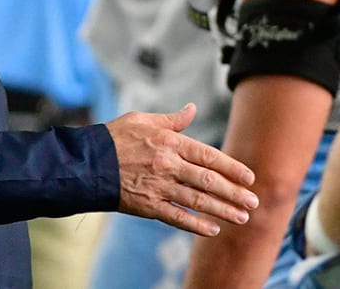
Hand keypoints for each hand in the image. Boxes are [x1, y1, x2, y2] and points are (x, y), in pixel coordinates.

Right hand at [106, 103, 257, 235]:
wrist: (86, 162)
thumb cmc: (114, 137)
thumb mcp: (142, 119)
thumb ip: (171, 119)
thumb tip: (192, 109)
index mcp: (169, 142)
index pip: (209, 156)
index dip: (232, 167)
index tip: (250, 178)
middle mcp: (168, 165)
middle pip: (209, 181)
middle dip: (234, 193)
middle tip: (253, 202)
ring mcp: (158, 187)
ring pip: (198, 200)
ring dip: (223, 210)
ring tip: (242, 218)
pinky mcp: (147, 205)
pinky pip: (177, 217)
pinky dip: (196, 224)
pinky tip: (212, 229)